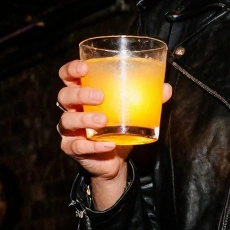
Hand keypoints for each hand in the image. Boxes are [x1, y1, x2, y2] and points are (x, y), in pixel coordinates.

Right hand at [57, 59, 171, 209]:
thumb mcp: (132, 112)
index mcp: (82, 94)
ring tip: (103, 120)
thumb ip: (147, 99)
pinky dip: (93, 146)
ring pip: (67, 121)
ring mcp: (70, 130)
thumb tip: (165, 88)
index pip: (67, 77)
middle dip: (80, 94)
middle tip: (100, 96)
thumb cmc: (118, 130)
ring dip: (84, 119)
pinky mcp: (72, 149)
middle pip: (64, 96)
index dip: (71, 70)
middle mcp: (72, 110)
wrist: (115, 161)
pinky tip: (109, 144)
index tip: (84, 68)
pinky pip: (77, 146)